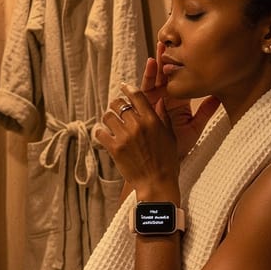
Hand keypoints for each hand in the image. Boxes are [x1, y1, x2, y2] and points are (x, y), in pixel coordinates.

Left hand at [93, 83, 179, 197]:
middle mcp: (137, 125)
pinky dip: (101, 133)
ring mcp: (124, 136)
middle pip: (119, 103)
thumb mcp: (170, 136)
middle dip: (116, 104)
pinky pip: (100, 133)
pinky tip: (104, 135)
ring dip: (108, 118)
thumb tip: (160, 101)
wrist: (156, 182)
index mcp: (152, 120)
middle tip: (116, 108)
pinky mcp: (114, 148)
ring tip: (110, 123)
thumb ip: (163, 117)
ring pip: (107, 116)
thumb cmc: (167, 161)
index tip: (124, 86)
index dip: (128, 88)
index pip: (137, 95)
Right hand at [140, 44, 219, 158]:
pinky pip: (141, 93)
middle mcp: (162, 99)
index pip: (178, 79)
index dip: (180, 65)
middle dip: (164, 59)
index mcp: (177, 101)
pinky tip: (148, 67)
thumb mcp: (195, 129)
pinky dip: (144, 80)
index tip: (185, 50)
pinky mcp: (142, 111)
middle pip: (163, 76)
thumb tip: (219, 98)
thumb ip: (205, 113)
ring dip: (154, 68)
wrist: (162, 164)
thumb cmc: (178, 149)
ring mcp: (151, 104)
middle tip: (167, 43)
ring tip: (158, 54)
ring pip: (152, 81)